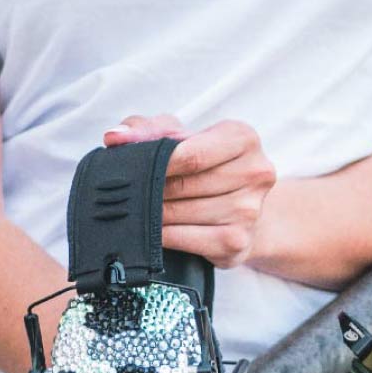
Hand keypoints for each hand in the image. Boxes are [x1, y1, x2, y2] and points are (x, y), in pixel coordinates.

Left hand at [104, 114, 275, 266]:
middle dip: (153, 190)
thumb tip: (116, 137)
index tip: (132, 169)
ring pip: (184, 212)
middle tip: (130, 193)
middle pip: (187, 184)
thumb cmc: (207, 169)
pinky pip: (187, 239)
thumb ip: (149, 130)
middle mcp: (255, 172)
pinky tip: (154, 231)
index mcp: (243, 138)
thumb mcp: (182, 138)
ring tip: (140, 211)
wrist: (243, 213)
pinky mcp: (238, 242)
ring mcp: (249, 210)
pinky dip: (164, 236)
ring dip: (154, 214)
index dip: (156, 163)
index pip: (192, 154)